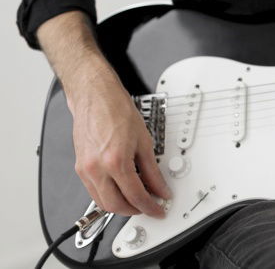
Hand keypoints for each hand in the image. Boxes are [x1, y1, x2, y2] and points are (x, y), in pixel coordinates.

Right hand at [69, 78, 170, 217]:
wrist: (96, 98)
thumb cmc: (117, 111)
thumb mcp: (144, 141)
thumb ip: (152, 170)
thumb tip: (159, 187)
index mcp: (115, 161)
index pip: (135, 196)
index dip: (150, 206)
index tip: (159, 208)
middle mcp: (97, 169)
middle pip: (115, 205)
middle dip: (134, 211)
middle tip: (149, 207)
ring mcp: (85, 170)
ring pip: (101, 202)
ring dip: (120, 206)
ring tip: (137, 200)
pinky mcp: (80, 167)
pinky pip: (93, 191)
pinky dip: (108, 195)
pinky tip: (121, 189)